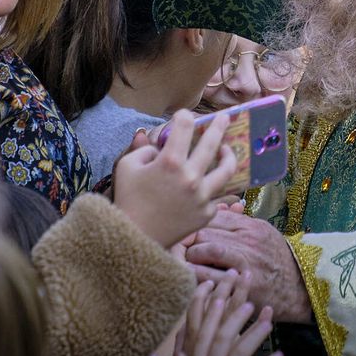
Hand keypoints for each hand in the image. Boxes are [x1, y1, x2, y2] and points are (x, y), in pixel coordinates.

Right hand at [113, 110, 237, 248]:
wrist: (136, 239)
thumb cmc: (128, 200)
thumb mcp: (126, 167)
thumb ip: (143, 150)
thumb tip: (157, 145)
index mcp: (170, 162)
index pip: (183, 127)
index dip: (184, 116)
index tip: (184, 116)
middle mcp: (190, 177)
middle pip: (212, 142)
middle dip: (220, 125)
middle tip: (225, 117)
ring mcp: (202, 196)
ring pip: (227, 169)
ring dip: (229, 155)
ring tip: (227, 149)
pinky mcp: (207, 213)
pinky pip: (216, 194)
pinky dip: (212, 187)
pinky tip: (209, 182)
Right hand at [169, 279, 282, 355]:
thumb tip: (182, 350)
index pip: (204, 335)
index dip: (211, 315)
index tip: (218, 296)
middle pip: (223, 338)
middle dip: (235, 318)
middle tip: (249, 302)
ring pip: (239, 353)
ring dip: (254, 335)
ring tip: (269, 321)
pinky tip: (280, 355)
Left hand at [185, 209, 312, 323]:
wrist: (299, 289)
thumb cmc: (277, 261)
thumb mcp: (264, 235)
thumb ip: (240, 222)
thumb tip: (221, 207)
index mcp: (252, 226)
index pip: (214, 216)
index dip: (196, 224)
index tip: (187, 233)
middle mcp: (249, 240)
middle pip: (206, 231)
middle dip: (188, 240)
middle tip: (179, 248)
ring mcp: (246, 261)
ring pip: (206, 249)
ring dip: (190, 256)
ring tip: (186, 262)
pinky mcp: (242, 283)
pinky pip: (209, 275)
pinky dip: (195, 275)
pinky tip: (191, 278)